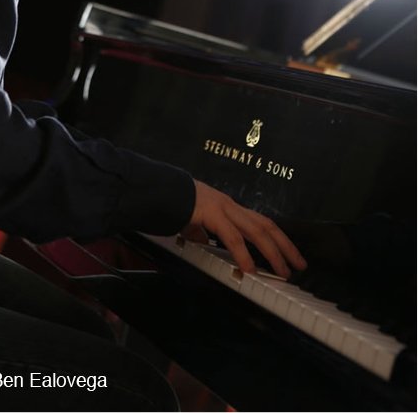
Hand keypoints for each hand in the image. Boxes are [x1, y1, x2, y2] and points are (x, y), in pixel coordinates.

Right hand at [187, 180, 306, 278]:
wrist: (161, 189)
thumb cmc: (176, 203)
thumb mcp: (194, 220)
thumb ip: (201, 232)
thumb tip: (203, 242)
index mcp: (228, 208)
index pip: (261, 222)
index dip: (278, 238)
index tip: (291, 255)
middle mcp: (231, 206)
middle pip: (266, 225)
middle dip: (285, 246)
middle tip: (299, 265)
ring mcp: (223, 209)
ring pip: (256, 230)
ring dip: (273, 252)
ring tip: (283, 271)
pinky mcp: (212, 214)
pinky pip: (232, 237)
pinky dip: (243, 254)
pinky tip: (250, 268)